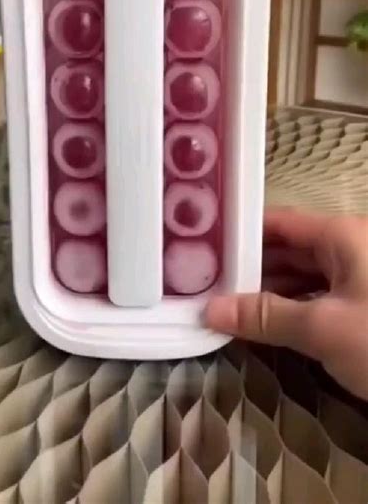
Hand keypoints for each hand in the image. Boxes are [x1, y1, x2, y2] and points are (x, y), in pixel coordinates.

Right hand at [206, 208, 367, 399]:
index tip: (199, 248)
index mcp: (340, 235)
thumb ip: (264, 316)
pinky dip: (290, 310)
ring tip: (222, 307)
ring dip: (267, 293)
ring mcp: (360, 278)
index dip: (238, 233)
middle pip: (287, 249)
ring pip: (302, 276)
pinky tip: (262, 326)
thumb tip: (210, 311)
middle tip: (202, 284)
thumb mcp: (322, 329)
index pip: (277, 222)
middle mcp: (349, 248)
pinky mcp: (365, 308)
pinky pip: (318, 298)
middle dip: (248, 268)